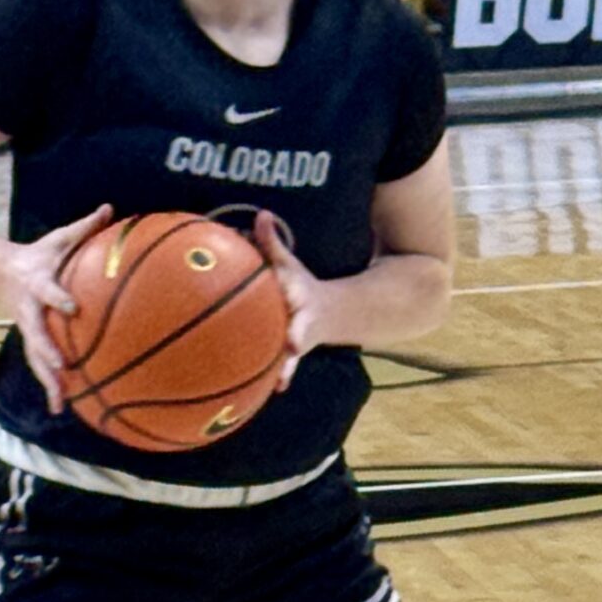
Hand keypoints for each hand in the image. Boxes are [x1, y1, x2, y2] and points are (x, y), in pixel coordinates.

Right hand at [8, 202, 111, 413]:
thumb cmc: (40, 254)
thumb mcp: (59, 238)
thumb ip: (85, 226)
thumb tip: (111, 208)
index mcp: (37, 284)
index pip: (48, 292)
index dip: (57, 299)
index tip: (71, 308)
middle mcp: (29, 311)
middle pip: (35, 335)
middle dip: (47, 352)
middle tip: (61, 367)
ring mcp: (28, 329)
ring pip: (35, 358)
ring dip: (47, 381)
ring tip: (59, 405)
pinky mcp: (31, 341)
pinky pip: (40, 366)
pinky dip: (50, 386)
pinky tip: (61, 407)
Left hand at [253, 210, 328, 392]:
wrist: (340, 313)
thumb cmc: (301, 285)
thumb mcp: (291, 264)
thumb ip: (273, 242)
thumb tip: (261, 214)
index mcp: (298, 291)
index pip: (292, 287)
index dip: (288, 287)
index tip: (285, 286)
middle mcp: (302, 316)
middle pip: (299, 323)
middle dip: (296, 333)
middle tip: (292, 343)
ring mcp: (303, 336)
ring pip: (295, 351)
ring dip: (288, 363)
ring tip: (280, 378)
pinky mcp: (298, 352)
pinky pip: (289, 365)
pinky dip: (284, 375)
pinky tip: (278, 388)